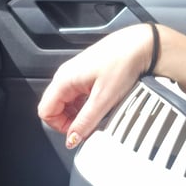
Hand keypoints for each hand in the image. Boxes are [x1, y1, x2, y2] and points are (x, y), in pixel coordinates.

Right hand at [38, 24, 154, 148]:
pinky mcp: (86, 74)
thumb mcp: (103, 99)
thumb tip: (72, 139)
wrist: (140, 45)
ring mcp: (75, 74)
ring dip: (78, 113)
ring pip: (66, 102)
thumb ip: (85, 122)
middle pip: (54, 107)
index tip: (77, 132)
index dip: (59, 126)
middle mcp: (65, 75)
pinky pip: (77, 95)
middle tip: (88, 126)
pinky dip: (85, 105)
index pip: (45, 111)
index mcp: (64, 80)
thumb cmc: (122, 63)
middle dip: (69, 121)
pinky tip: (100, 105)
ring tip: (97, 115)